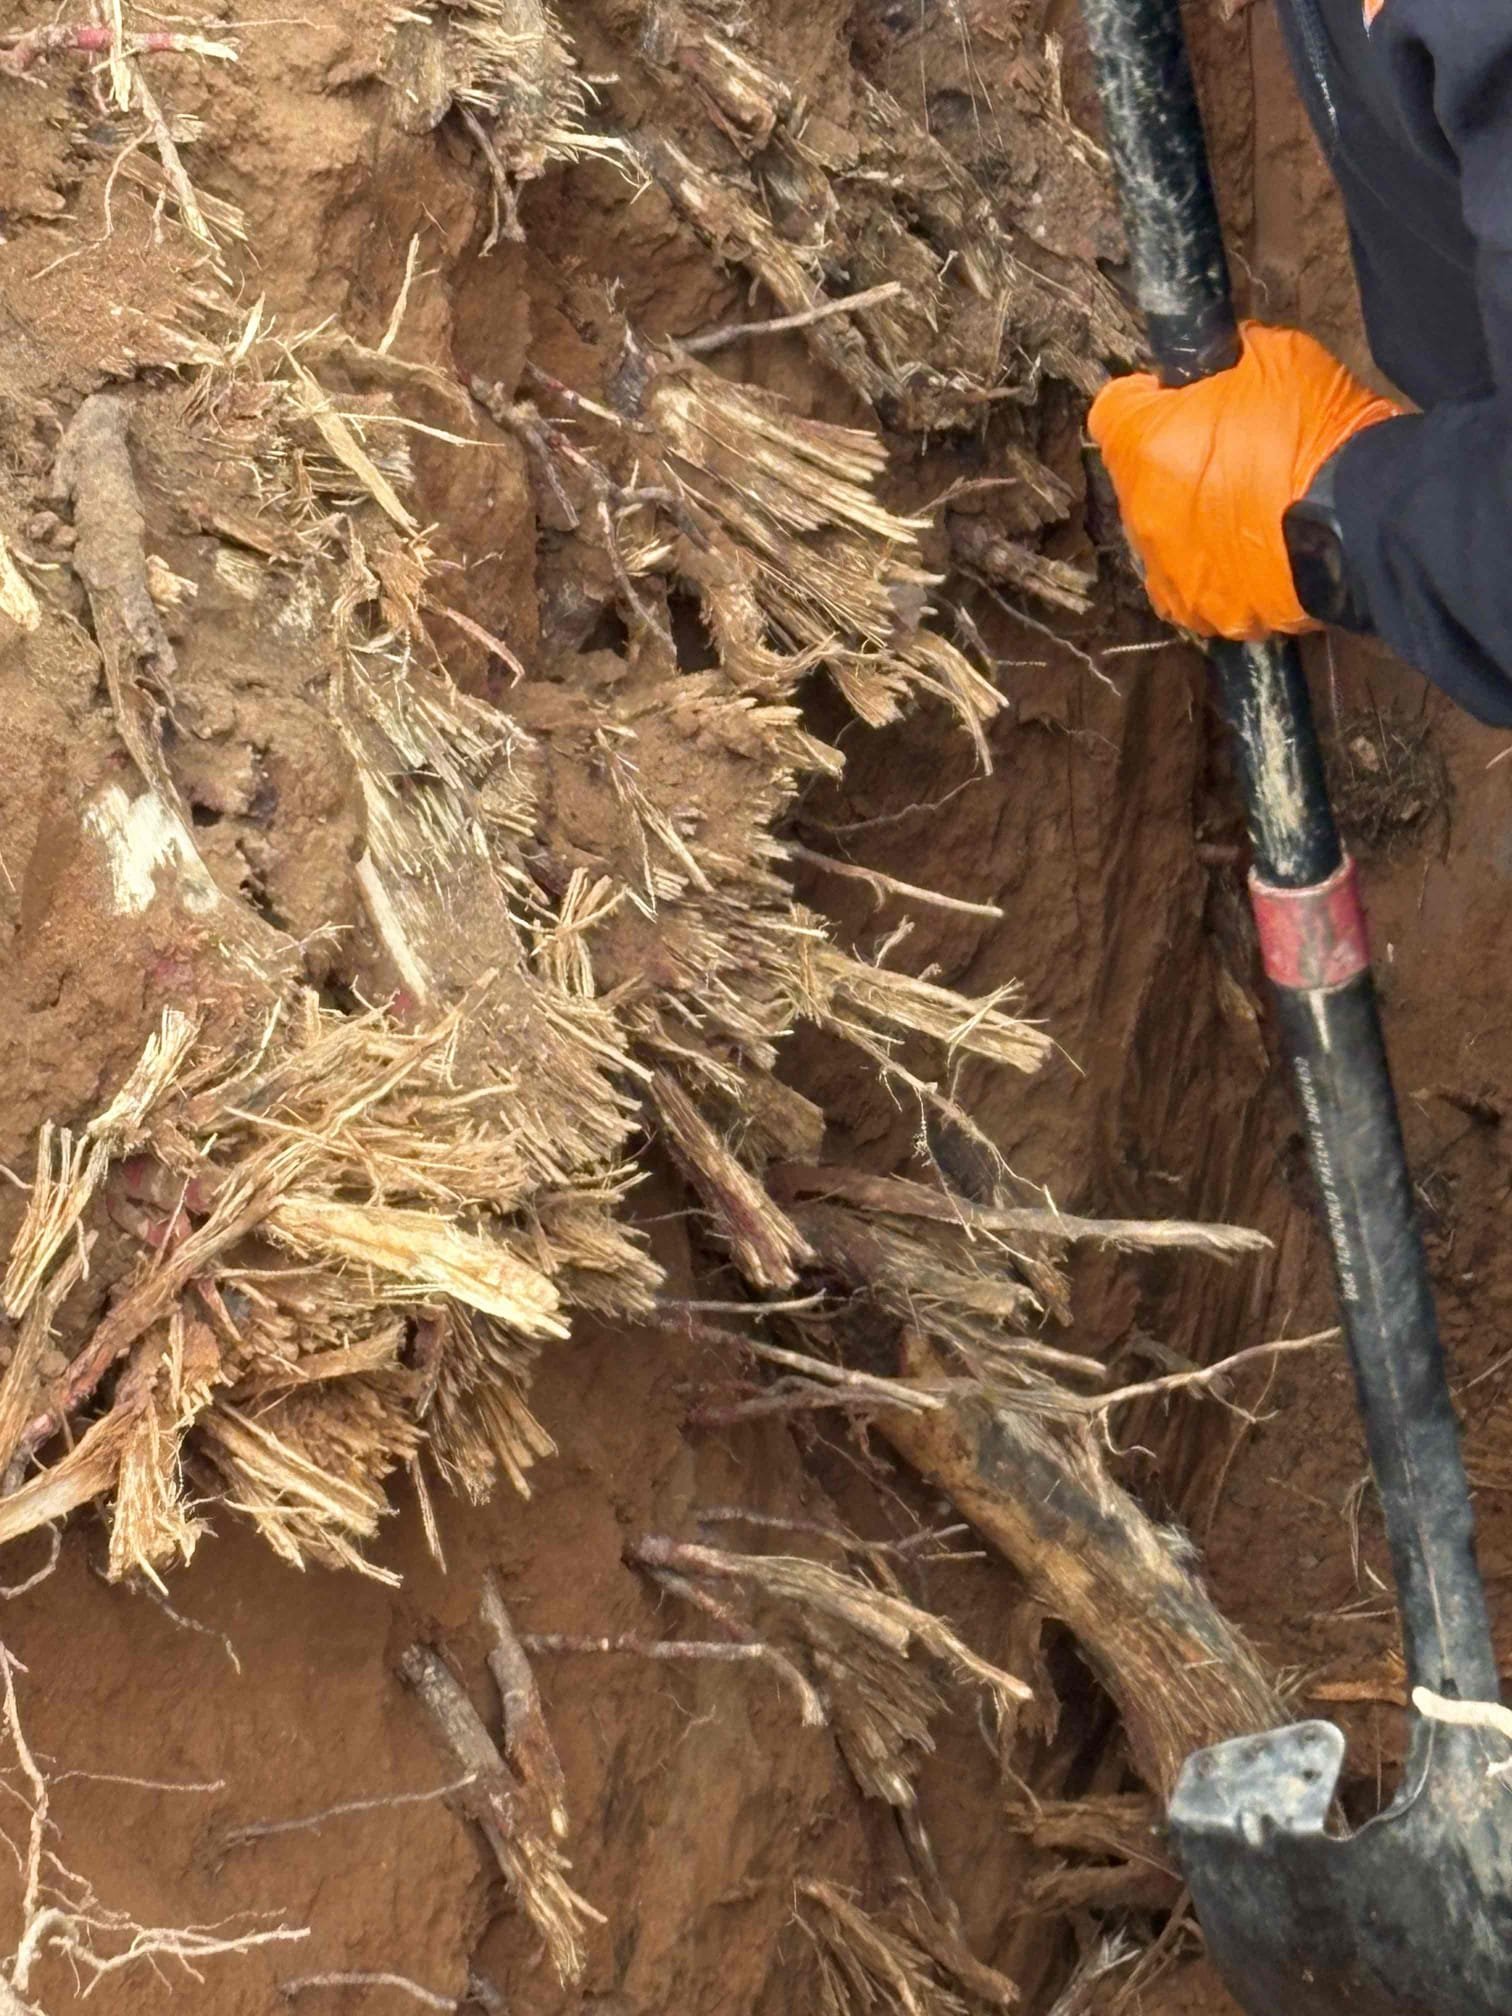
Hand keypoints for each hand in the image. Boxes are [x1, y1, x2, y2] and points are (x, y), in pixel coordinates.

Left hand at [1088, 323, 1400, 639]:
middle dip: (1172, 460)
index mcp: (1143, 444)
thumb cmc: (1316, 431)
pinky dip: (1212, 570)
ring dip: (1190, 519)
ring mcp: (1169, 570)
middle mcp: (1141, 514)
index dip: (1149, 396)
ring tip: (1247, 509)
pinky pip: (1191, 587)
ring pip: (1163, 534)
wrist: (1367, 516)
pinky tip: (1250, 553)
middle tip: (1230, 452)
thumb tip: (1220, 359)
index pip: (1113, 408)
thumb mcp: (1273, 356)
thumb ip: (1228, 355)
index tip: (1184, 396)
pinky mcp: (1204, 612)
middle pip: (1138, 476)